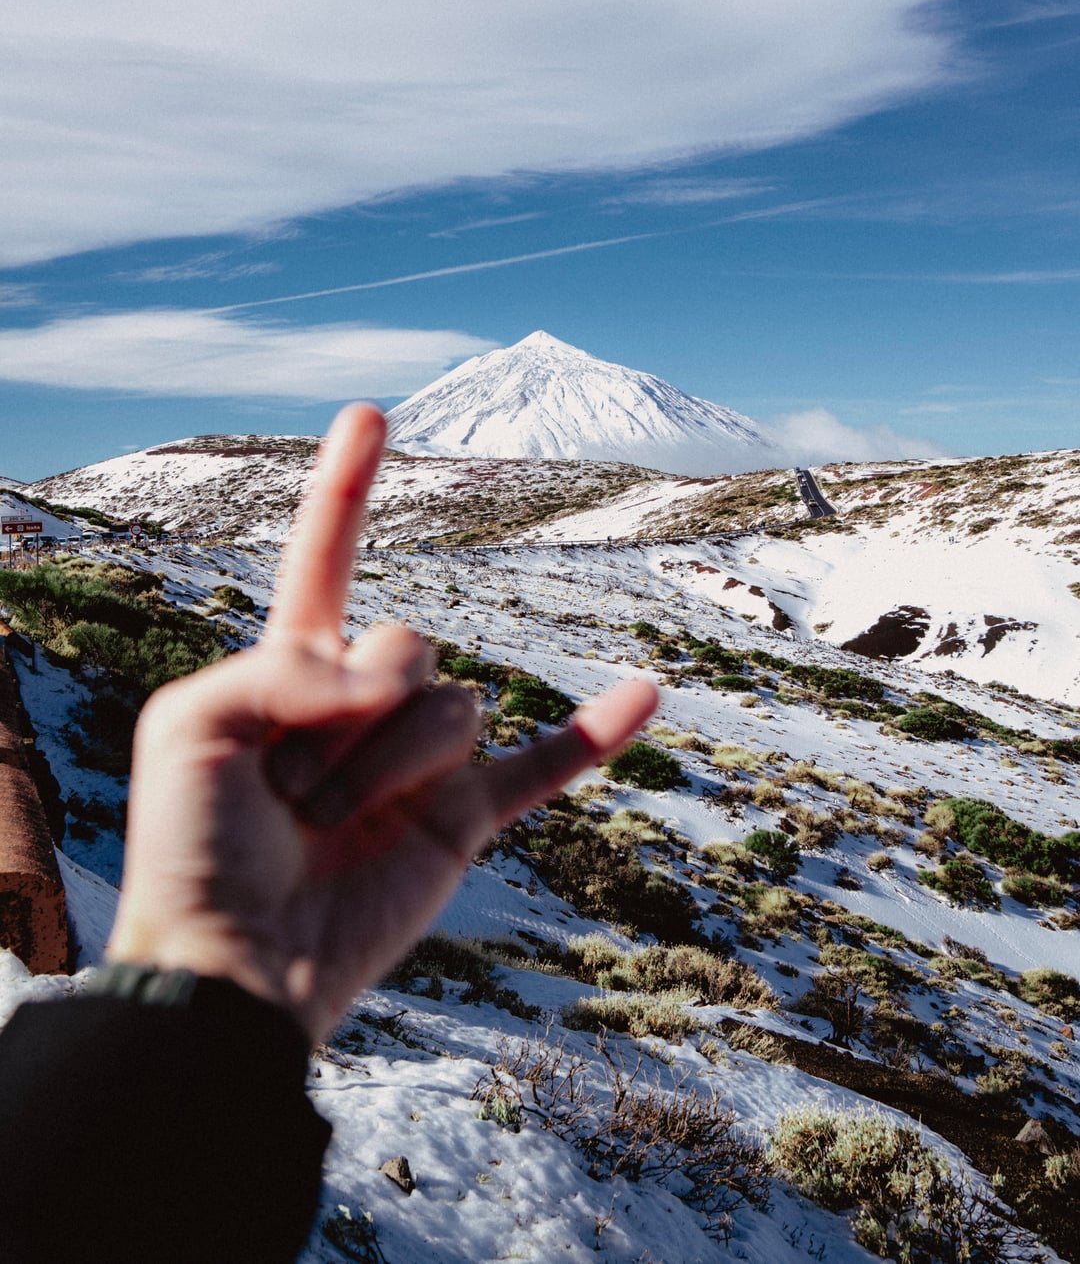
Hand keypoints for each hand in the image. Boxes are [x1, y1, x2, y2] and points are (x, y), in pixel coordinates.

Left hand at [107, 404, 657, 1041]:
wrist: (235, 968)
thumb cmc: (195, 848)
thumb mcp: (200, 722)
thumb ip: (297, 667)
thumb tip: (400, 683)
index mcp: (292, 668)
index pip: (324, 559)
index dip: (344, 488)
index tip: (370, 413)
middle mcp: (364, 702)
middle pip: (403, 642)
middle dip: (345, 716)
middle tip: (285, 792)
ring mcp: (420, 758)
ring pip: (450, 706)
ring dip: (385, 769)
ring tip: (327, 827)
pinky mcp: (464, 816)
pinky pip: (546, 767)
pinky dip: (597, 732)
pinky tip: (646, 691)